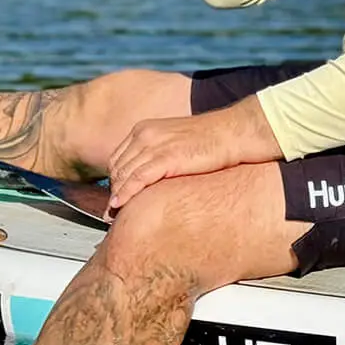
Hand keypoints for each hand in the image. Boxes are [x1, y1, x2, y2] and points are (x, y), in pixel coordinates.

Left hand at [107, 99, 281, 209]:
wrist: (233, 133)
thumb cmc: (211, 140)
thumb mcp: (176, 142)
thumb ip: (158, 154)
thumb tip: (151, 177)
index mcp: (145, 129)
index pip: (118, 158)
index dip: (115, 180)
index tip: (116, 197)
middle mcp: (145, 135)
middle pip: (117, 168)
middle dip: (113, 191)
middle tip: (112, 212)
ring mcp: (154, 145)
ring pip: (123, 175)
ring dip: (117, 196)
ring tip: (113, 215)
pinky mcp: (166, 157)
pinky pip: (136, 179)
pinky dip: (125, 194)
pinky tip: (119, 205)